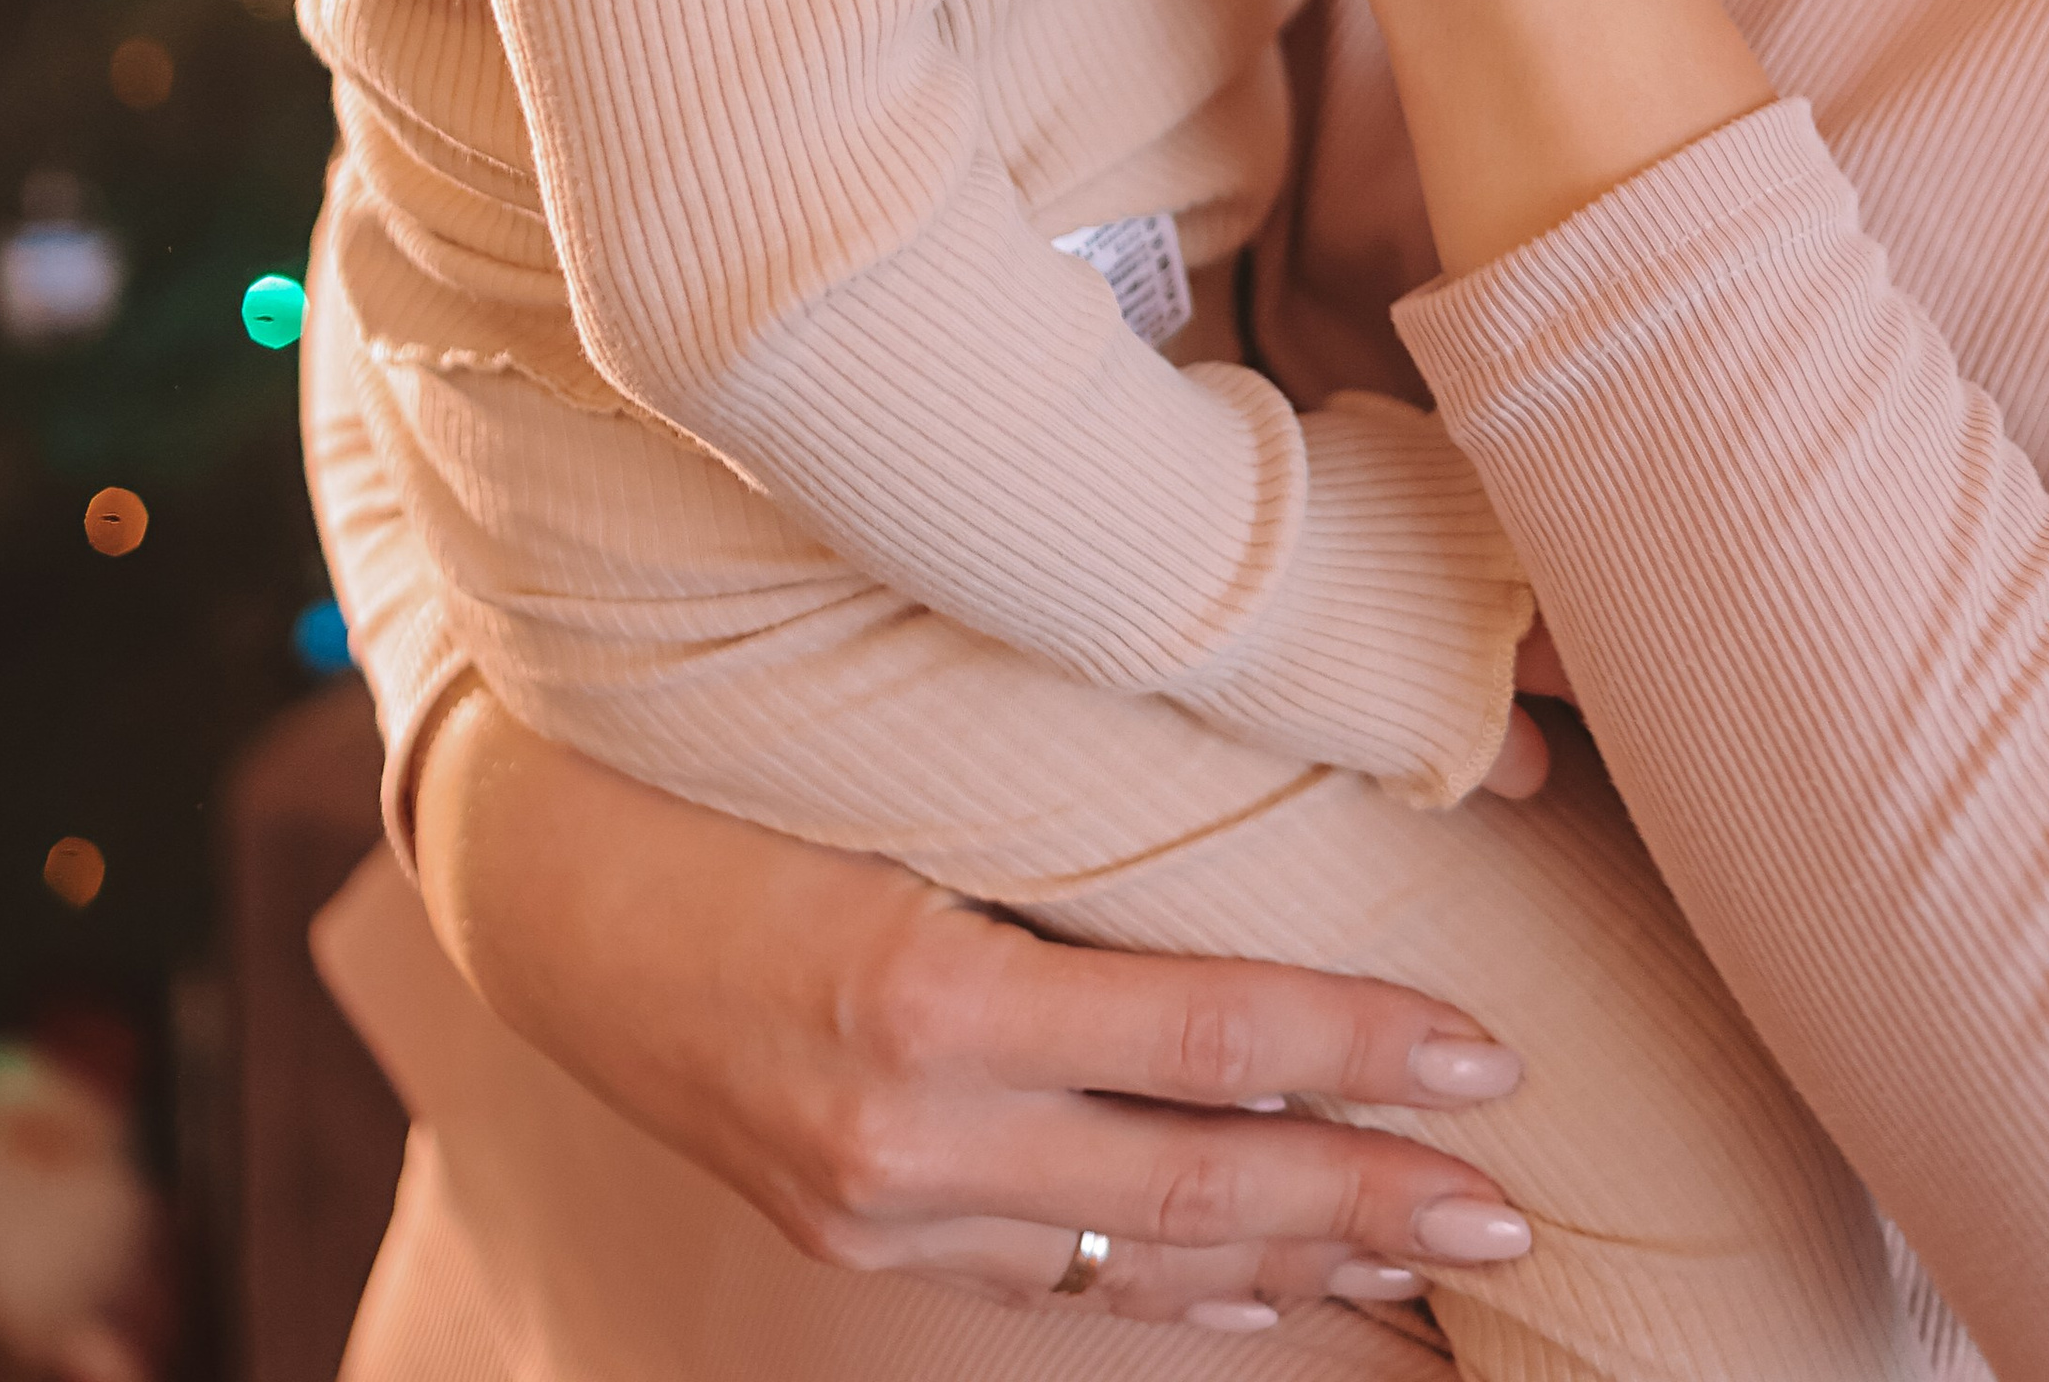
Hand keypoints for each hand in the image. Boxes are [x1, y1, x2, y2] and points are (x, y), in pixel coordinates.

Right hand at [414, 688, 1533, 1328]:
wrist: (532, 873)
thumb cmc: (725, 763)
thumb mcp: (895, 764)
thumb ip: (1066, 809)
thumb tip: (1271, 781)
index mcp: (923, 995)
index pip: (1202, 1044)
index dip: (1359, 1051)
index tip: (1490, 1059)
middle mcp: (903, 1134)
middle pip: (1194, 1189)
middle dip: (1371, 1202)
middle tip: (1517, 1214)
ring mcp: (874, 1204)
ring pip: (1132, 1257)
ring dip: (1298, 1263)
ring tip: (1435, 1263)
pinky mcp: (852, 1230)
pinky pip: (1047, 1274)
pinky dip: (1172, 1281)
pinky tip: (1265, 1286)